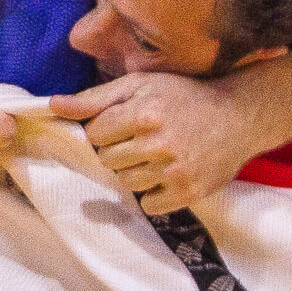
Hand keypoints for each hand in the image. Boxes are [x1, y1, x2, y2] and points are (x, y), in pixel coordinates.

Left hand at [48, 46, 291, 214]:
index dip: (105, 131)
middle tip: (142, 140)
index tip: (123, 125)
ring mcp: (175, 171)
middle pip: (107, 161)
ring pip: (126, 184)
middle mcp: (159, 143)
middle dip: (118, 151)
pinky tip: (167, 174)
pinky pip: (149, 205)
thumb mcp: (141, 85)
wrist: (239, 116)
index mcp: (144, 113)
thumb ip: (94, 98)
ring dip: (135, 172)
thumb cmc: (184, 96)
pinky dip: (153, 194)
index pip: (95, 135)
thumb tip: (52, 105)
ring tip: (157, 155)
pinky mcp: (188, 193)